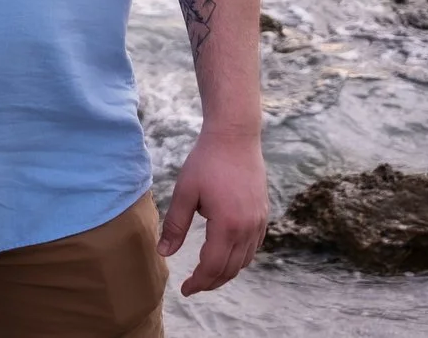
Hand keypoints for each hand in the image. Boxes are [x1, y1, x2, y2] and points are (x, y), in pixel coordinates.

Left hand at [156, 131, 266, 294]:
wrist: (235, 137)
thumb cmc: (206, 161)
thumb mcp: (185, 192)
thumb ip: (175, 225)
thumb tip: (164, 253)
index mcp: (227, 225)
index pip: (213, 267)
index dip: (198, 282)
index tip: (184, 289)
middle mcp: (247, 228)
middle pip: (231, 269)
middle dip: (211, 282)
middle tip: (193, 286)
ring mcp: (259, 222)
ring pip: (245, 261)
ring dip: (226, 272)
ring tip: (207, 275)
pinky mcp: (263, 214)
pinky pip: (253, 247)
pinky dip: (240, 258)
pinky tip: (227, 256)